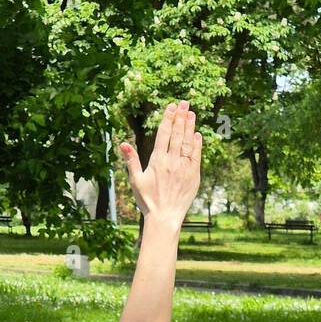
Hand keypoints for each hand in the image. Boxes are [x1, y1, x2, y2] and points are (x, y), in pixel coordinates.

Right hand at [120, 101, 202, 232]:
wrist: (164, 218)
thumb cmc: (148, 200)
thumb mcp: (136, 180)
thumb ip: (131, 160)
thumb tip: (123, 143)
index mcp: (157, 161)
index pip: (163, 134)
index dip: (168, 119)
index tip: (172, 106)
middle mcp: (172, 162)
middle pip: (178, 135)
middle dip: (181, 117)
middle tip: (185, 103)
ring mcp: (184, 169)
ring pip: (188, 143)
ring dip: (190, 127)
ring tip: (192, 113)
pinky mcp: (194, 177)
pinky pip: (196, 157)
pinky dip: (197, 145)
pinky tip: (197, 135)